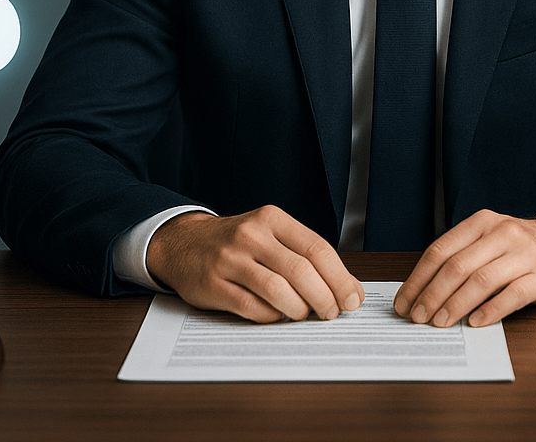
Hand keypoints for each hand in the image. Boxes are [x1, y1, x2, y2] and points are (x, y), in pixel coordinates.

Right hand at [145, 206, 363, 322]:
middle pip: (301, 271)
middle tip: (332, 313)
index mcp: (272, 218)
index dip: (340, 278)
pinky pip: (252, 308)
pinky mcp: (213, 284)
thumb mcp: (270, 234)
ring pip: (278, 290)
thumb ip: (304, 255)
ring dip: (299, 309)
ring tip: (304, 315)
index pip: (317, 248)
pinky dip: (271, 316)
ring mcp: (229, 259)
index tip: (352, 299)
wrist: (182, 243)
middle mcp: (251, 235)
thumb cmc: (237, 243)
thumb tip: (348, 289)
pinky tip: (276, 316)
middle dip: (325, 298)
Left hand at [392, 210, 535, 328]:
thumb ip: (462, 257)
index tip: (404, 303)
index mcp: (482, 222)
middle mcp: (502, 233)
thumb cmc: (521, 248)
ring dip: (456, 305)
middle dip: (432, 295)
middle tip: (419, 318)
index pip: (440, 250)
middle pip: (457, 266)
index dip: (418, 279)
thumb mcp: (490, 240)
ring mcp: (525, 253)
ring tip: (441, 323)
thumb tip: (422, 292)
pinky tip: (475, 322)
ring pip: (481, 281)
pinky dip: (490, 310)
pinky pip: (512, 295)